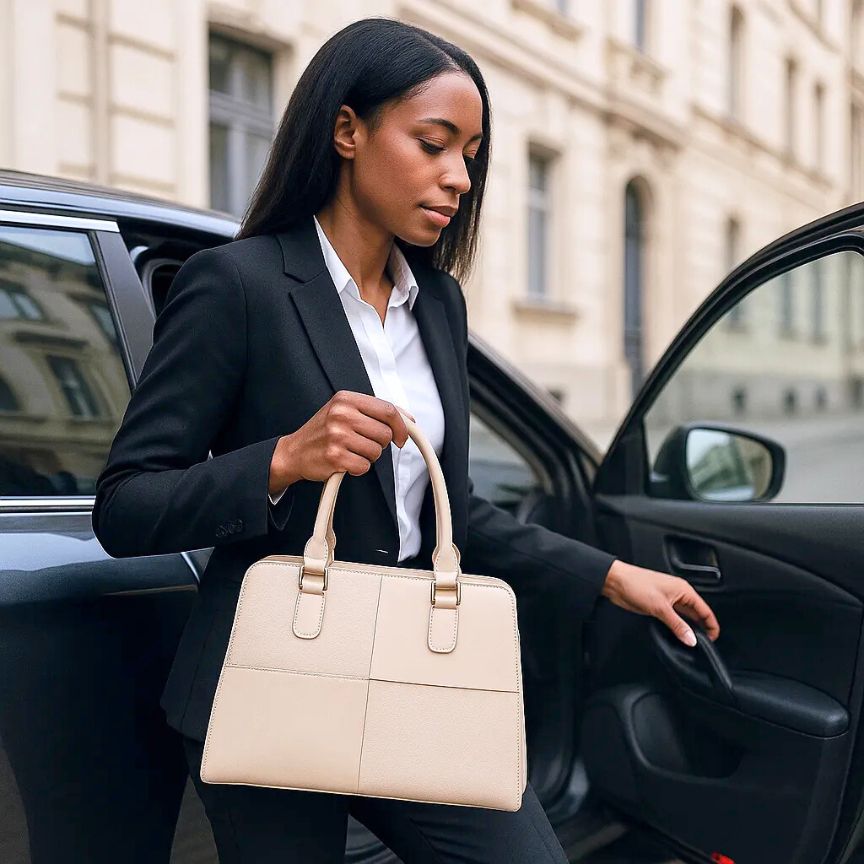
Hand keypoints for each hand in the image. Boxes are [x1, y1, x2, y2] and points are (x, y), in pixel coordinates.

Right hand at [271, 391, 415, 490]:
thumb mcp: (345, 412)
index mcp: (346, 399)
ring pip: (376, 452)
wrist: (294, 452)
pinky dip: (358, 468)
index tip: (402, 437)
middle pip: (385, 433)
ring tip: (351, 451)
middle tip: (363, 444)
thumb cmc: (324, 432)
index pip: (388, 410)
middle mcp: (341, 414)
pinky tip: (345, 461)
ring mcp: (337, 435)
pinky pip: (364, 466)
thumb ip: (375, 412)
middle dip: (380, 444)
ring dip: (368, 457)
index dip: (402, 426)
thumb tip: (408, 420)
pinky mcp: (334, 456)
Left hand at [600, 559, 719, 647]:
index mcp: (683, 590)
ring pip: (685, 617)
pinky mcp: (658, 606)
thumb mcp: (660, 607)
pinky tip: (677, 636)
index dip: (711, 624)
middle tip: (704, 645)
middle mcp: (678, 595)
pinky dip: (677, 627)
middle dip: (701, 628)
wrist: (616, 581)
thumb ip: (677, 624)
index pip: (705, 610)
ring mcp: (668, 601)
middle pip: (696, 614)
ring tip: (692, 643)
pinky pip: (673, 618)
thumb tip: (691, 639)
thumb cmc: (636, 584)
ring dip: (688, 629)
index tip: (714, 638)